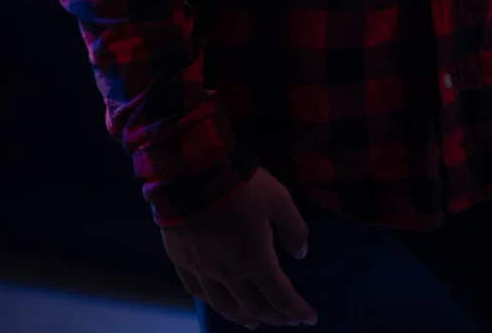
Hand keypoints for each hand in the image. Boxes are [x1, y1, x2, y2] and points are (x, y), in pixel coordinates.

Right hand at [160, 165, 318, 327]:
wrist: (194, 173)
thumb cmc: (241, 185)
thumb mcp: (279, 198)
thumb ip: (294, 228)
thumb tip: (302, 254)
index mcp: (255, 260)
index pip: (280, 297)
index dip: (297, 311)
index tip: (310, 319)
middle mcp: (229, 274)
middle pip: (254, 307)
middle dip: (274, 317)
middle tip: (286, 320)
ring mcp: (203, 270)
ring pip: (224, 307)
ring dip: (243, 318)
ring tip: (254, 322)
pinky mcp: (181, 261)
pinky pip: (196, 292)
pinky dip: (212, 302)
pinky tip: (217, 302)